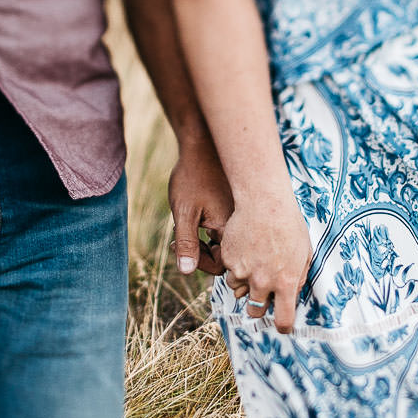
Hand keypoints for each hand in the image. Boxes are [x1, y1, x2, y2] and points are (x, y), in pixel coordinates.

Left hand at [168, 137, 233, 275]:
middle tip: (177, 240)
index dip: (198, 262)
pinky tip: (194, 215)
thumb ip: (187, 243)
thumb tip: (187, 271)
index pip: (221, 265)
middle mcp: (241, 225)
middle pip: (225, 257)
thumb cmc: (192, 176)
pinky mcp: (236, 210)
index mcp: (231, 228)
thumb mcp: (184, 212)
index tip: (176, 245)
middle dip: (200, 253)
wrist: (202, 145)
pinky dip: (208, 229)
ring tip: (184, 224)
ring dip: (202, 241)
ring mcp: (240, 217)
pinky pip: (226, 230)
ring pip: (223, 244)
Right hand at [217, 193, 311, 333]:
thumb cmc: (290, 225)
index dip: (283, 326)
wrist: (265, 202)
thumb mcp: (304, 253)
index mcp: (285, 282)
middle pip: (256, 312)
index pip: (283, 319)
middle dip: (260, 307)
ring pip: (238, 291)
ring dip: (245, 284)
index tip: (283, 325)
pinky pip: (229, 272)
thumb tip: (293, 295)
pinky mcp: (229, 260)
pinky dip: (235, 266)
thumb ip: (299, 278)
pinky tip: (245, 250)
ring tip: (254, 264)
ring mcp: (242, 271)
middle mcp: (262, 282)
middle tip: (264, 295)